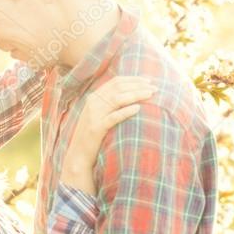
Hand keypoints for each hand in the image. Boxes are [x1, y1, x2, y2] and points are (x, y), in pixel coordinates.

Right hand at [61, 76, 154, 193]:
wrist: (78, 154)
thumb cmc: (93, 136)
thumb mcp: (99, 115)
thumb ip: (110, 104)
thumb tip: (130, 95)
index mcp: (94, 97)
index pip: (116, 81)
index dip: (133, 79)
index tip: (149, 80)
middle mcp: (93, 103)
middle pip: (118, 87)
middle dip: (138, 85)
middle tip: (155, 87)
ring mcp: (94, 115)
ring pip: (117, 99)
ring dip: (136, 94)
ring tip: (151, 95)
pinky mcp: (96, 128)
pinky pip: (113, 117)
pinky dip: (126, 111)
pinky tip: (138, 108)